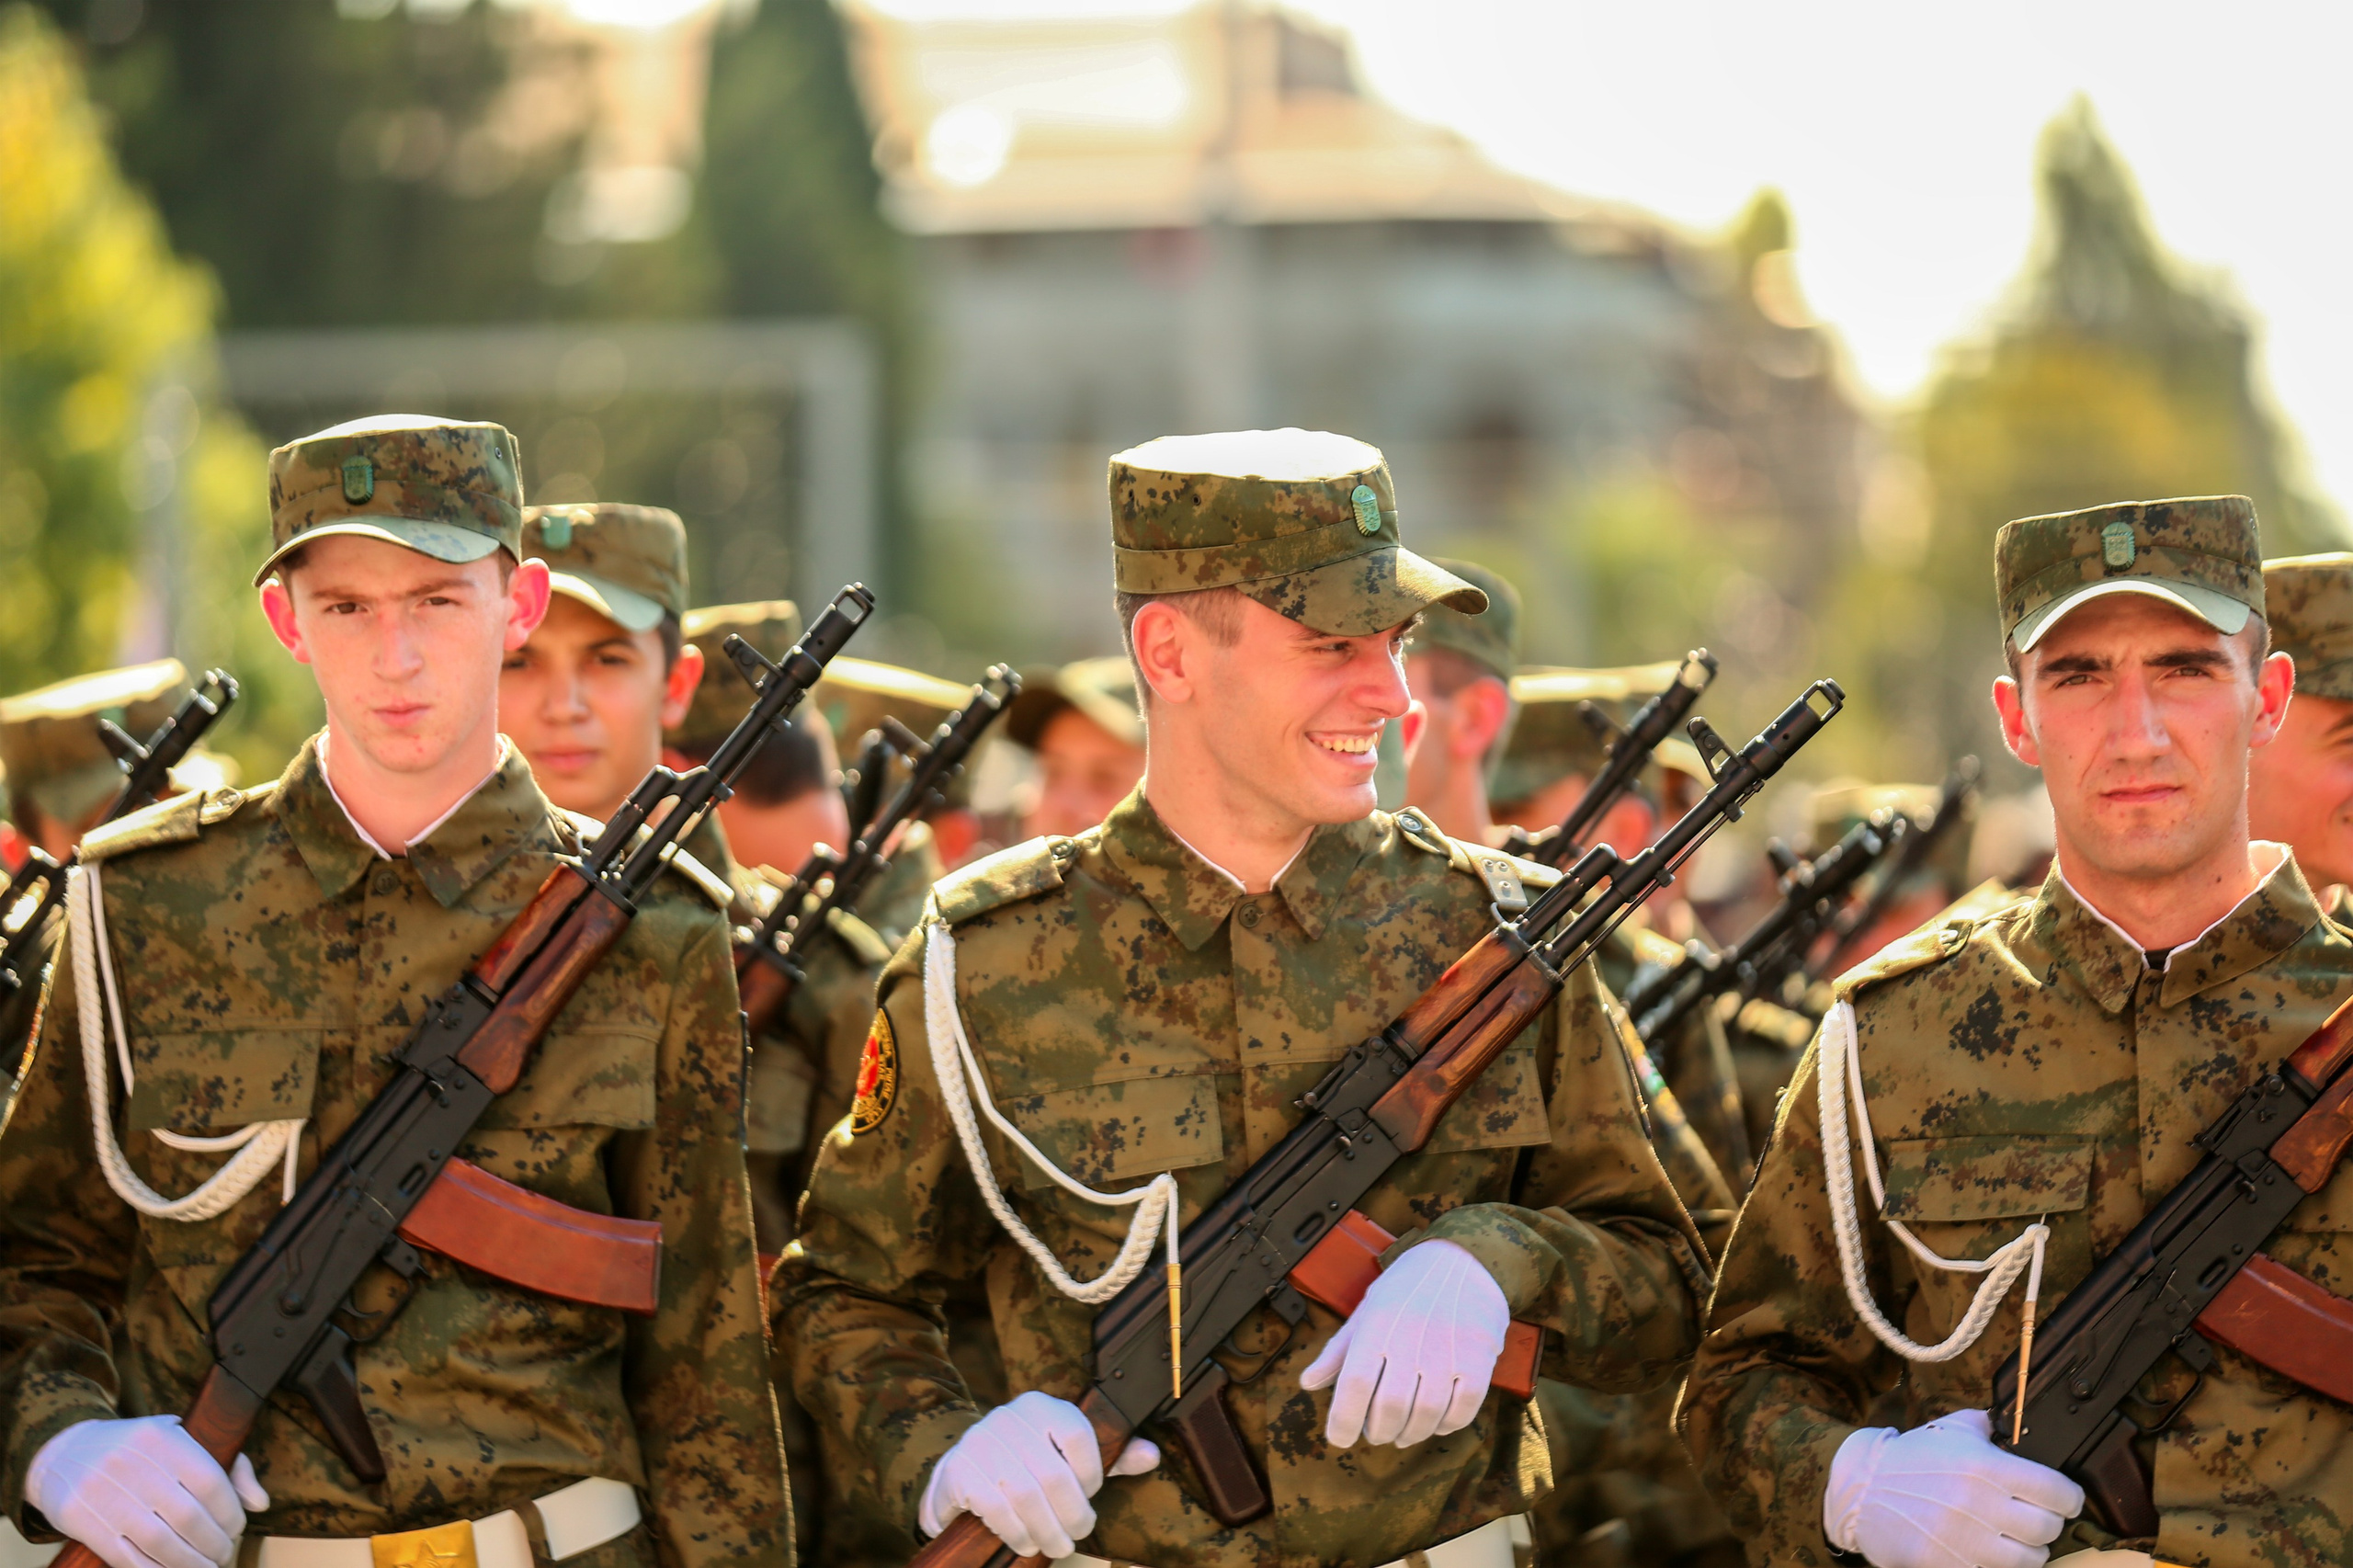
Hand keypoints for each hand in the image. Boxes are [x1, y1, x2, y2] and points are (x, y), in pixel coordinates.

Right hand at [26, 1416, 268, 1567]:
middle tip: (223, 1554)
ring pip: (160, 1543)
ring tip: (205, 1567)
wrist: (63, 1451)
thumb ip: (228, 1467)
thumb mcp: (181, 1439)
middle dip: (214, 1544)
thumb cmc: (137, 1449)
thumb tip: (261, 1503)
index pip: (212, 1483)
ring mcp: (104, 1494)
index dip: (231, 1514)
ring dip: (190, 1563)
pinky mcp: (82, 1521)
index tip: (237, 1530)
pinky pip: (127, 1557)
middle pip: (189, 1518)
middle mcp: (132, 1464)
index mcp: (162, 1438)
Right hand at [916, 1391, 1158, 1557]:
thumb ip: (1109, 1457)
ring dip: (1046, 1530)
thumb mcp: (1067, 1455)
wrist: (962, 1471)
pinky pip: (995, 1508)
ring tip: (1056, 1546)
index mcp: (1041, 1406)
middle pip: (1053, 1474)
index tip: (1091, 1495)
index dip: (1091, 1473)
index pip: (1078, 1435)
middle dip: (1072, 1515)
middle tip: (1077, 1536)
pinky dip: (1016, 1532)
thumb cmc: (1025, 1464)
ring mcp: (980, 1442)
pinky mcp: (959, 1470)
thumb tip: (1151, 1455)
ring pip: (1025, 1495)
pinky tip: (1026, 1542)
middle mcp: (1009, 1416)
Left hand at [1299, 1237, 1507, 1448]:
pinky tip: (1436, 1423)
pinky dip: (1447, 1425)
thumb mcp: (1367, 1309)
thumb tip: (1307, 1384)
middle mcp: (1411, 1336)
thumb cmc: (1407, 1287)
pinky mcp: (1479, 1356)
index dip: (1343, 1419)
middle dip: (1379, 1431)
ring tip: (1403, 1433)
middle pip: (1390, 1407)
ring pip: (1427, 1413)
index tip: (1340, 1439)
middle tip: (1376, 1434)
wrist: (1463, 1257)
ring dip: (1411, 1433)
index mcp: (1377, 1324)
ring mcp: (1448, 1348)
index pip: (1354, 1383)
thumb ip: (1339, 1351)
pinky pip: (1464, 1408)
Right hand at [1823, 1409, 2084, 1567]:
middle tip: (2032, 1519)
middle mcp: (1980, 1505)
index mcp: (1986, 1466)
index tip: (2063, 1499)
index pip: (2059, 1493)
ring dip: (2025, 1551)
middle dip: (2045, 1524)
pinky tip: (1987, 1553)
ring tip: (2012, 1540)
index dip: (2068, 1498)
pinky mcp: (1948, 1565)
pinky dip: (1997, 1565)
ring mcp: (1965, 1541)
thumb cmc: (1910, 1458)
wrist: (1861, 1489)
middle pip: (2048, 1530)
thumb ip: (1988, 1426)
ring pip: (2029, 1560)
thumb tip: (2017, 1426)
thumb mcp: (1949, 1428)